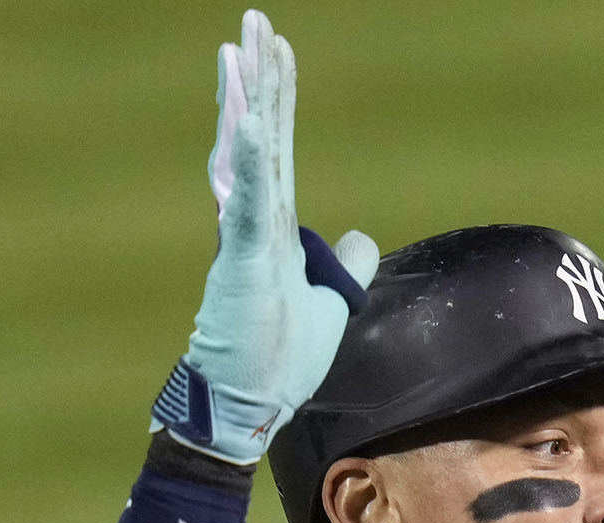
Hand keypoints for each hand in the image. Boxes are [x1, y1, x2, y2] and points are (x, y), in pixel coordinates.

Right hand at [150, 13, 378, 466]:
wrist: (249, 404)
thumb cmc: (280, 360)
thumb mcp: (331, 305)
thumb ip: (348, 267)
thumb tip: (365, 238)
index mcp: (274, 227)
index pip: (279, 147)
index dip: (279, 96)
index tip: (278, 47)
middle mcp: (254, 221)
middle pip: (260, 134)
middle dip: (258, 76)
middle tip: (253, 21)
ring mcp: (244, 238)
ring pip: (247, 154)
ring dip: (244, 100)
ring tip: (238, 46)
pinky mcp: (240, 261)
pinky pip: (245, 202)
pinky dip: (246, 161)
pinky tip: (245, 118)